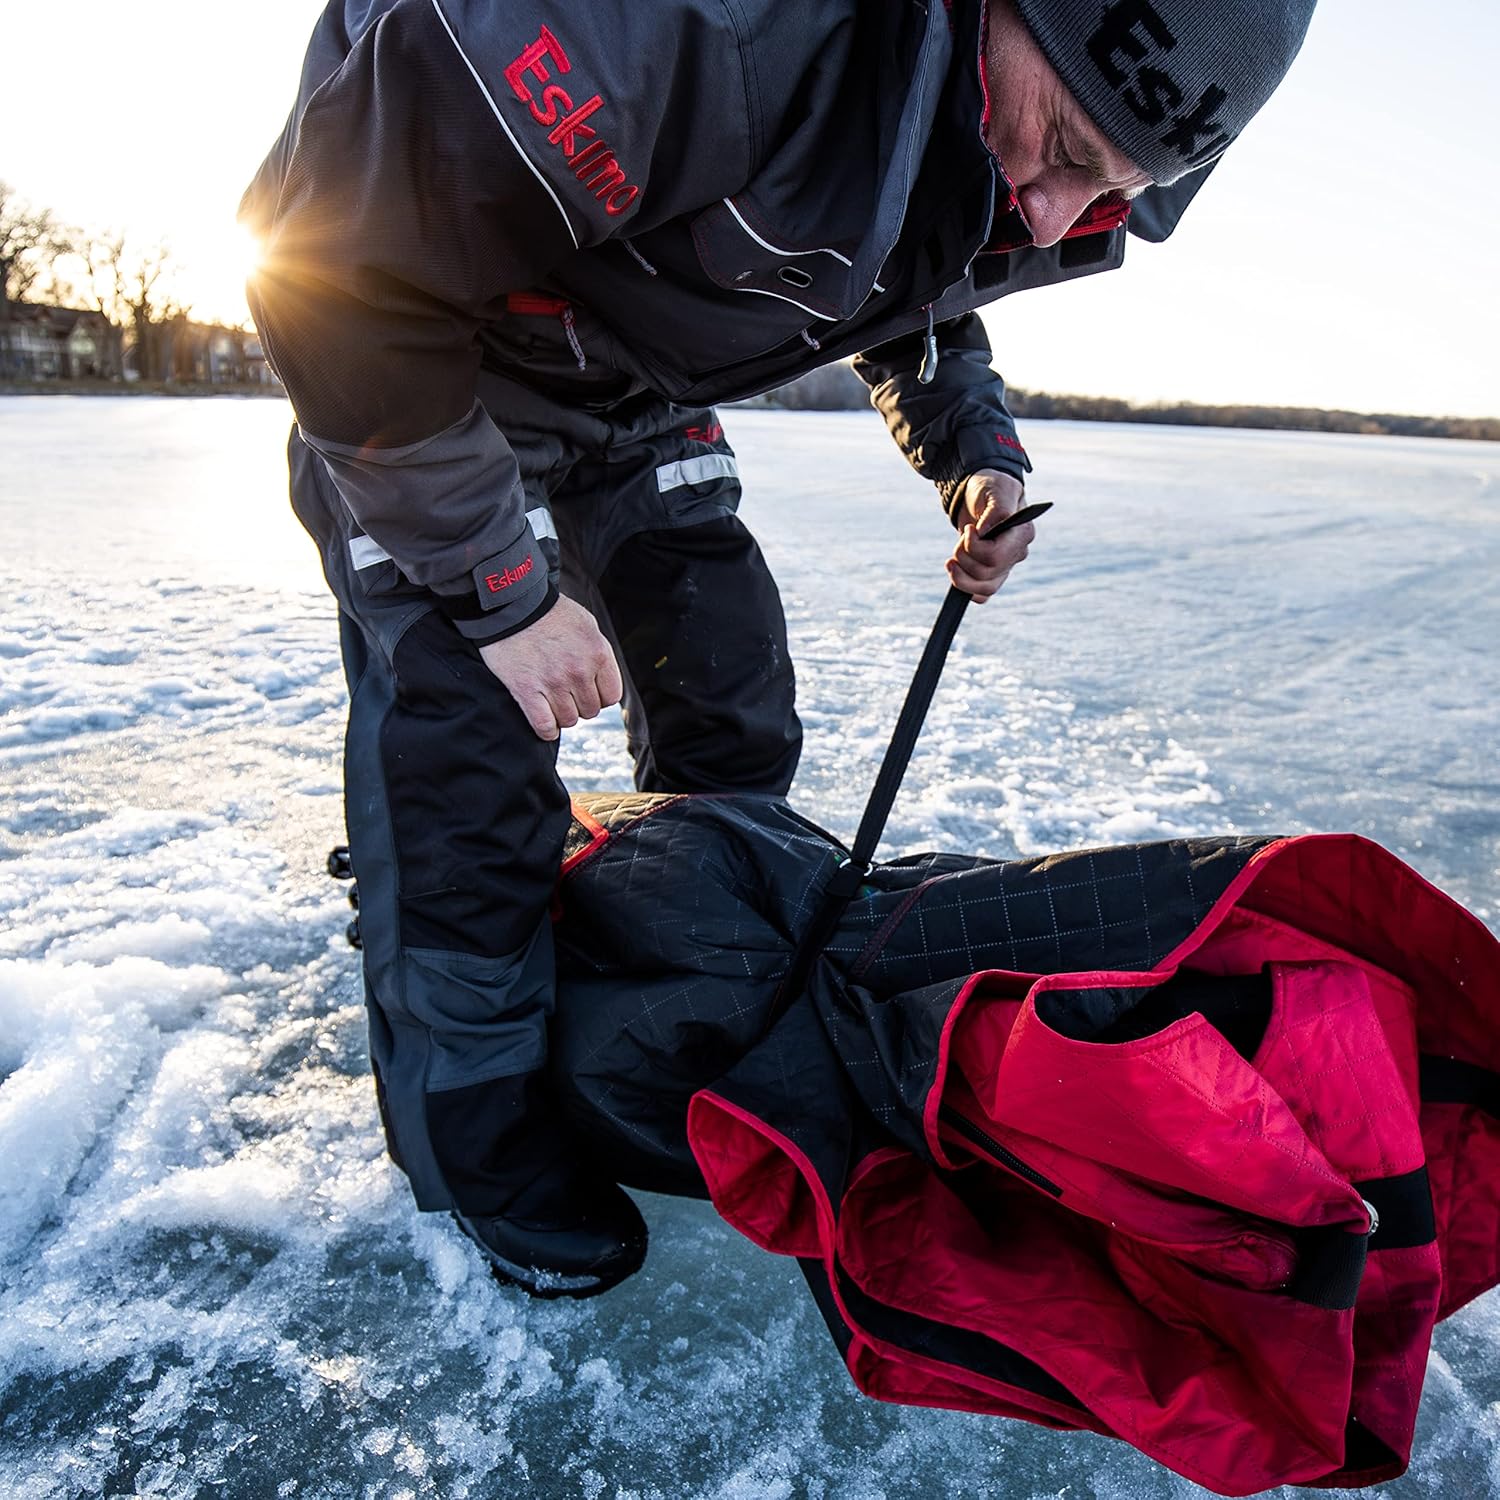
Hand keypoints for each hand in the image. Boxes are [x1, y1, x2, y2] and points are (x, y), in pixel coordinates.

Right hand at [479, 594, 622, 739]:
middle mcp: (578, 671)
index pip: (611, 696)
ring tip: (554, 701)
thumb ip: (599, 653)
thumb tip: (604, 679)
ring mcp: (553, 683)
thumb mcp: (587, 625)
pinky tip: (547, 725)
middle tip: (568, 692)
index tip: (590, 690)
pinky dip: (547, 730)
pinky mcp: (527, 691)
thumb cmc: (549, 613)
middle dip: (580, 704)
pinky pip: (544, 726)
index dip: (600, 695)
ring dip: (563, 715)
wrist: (512, 605)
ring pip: (568, 720)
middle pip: (590, 710)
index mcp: (598, 654)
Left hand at [946, 469, 1033, 601]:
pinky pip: (983, 594)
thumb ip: (996, 510)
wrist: (980, 494)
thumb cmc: (990, 488)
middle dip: (964, 557)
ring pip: (985, 588)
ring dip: (961, 576)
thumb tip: (985, 533)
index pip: (996, 556)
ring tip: (952, 558)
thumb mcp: (995, 491)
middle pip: (987, 574)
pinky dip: (967, 589)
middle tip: (960, 539)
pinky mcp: (992, 572)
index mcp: (1022, 534)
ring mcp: (1005, 565)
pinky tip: (957, 573)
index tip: (968, 529)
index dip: (974, 547)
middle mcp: (1016, 553)